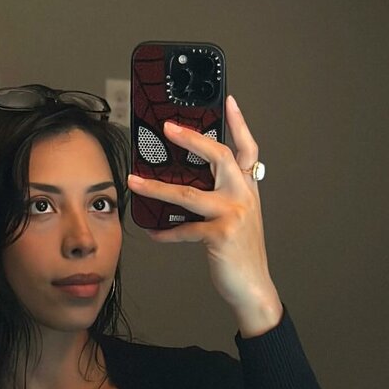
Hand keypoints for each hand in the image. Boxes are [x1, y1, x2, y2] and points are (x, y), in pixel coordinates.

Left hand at [127, 95, 280, 316]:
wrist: (253, 287)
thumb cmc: (240, 253)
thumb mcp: (238, 217)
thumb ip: (223, 196)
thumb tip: (189, 181)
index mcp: (247, 188)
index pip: (247, 149)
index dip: (239, 124)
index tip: (229, 101)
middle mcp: (243, 196)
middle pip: (218, 157)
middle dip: (192, 138)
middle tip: (167, 127)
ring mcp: (233, 214)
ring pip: (189, 193)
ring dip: (156, 187)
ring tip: (134, 181)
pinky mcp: (221, 235)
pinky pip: (185, 229)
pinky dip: (166, 232)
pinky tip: (153, 232)